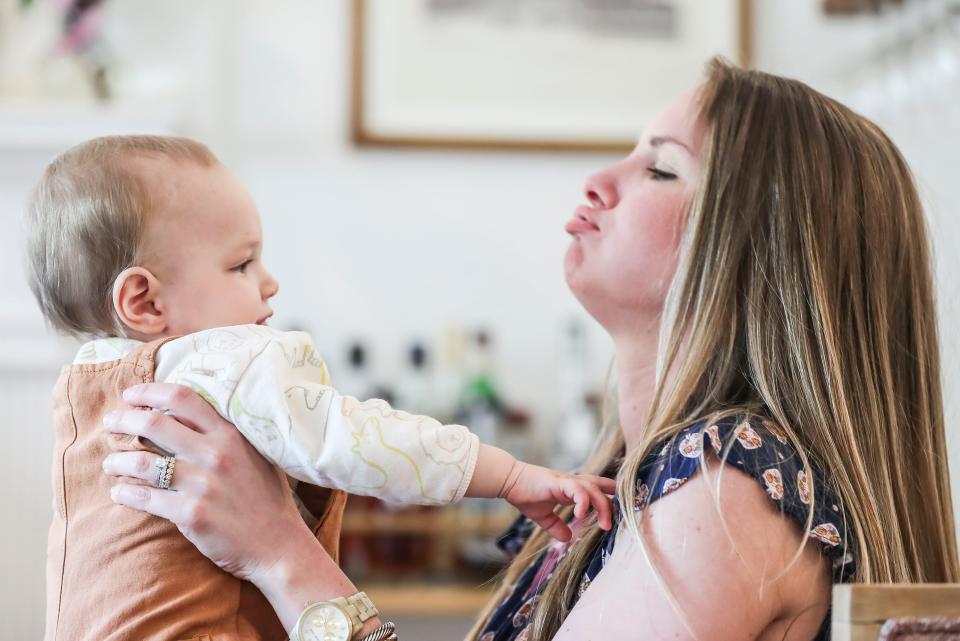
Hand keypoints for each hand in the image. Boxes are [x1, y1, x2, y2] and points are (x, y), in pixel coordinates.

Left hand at [100, 382, 311, 583]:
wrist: (278, 544)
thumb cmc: (266, 499)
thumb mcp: (255, 454)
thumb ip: (226, 434)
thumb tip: (189, 416)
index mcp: (231, 434)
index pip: (183, 398)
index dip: (150, 392)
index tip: (131, 395)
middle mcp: (216, 453)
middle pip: (155, 423)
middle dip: (124, 419)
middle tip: (110, 422)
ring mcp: (203, 484)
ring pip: (143, 462)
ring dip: (118, 460)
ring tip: (110, 463)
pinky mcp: (191, 514)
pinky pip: (145, 498)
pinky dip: (125, 493)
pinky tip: (119, 492)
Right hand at [504, 464, 615, 541]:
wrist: (509, 481)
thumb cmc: (525, 494)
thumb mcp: (543, 516)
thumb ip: (556, 526)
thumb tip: (567, 538)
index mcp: (572, 488)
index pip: (598, 488)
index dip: (610, 497)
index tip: (617, 513)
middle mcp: (573, 482)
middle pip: (602, 488)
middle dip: (612, 506)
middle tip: (611, 527)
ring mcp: (567, 481)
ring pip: (594, 489)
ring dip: (602, 507)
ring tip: (604, 525)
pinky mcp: (559, 482)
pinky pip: (578, 490)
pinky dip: (583, 502)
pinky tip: (580, 516)